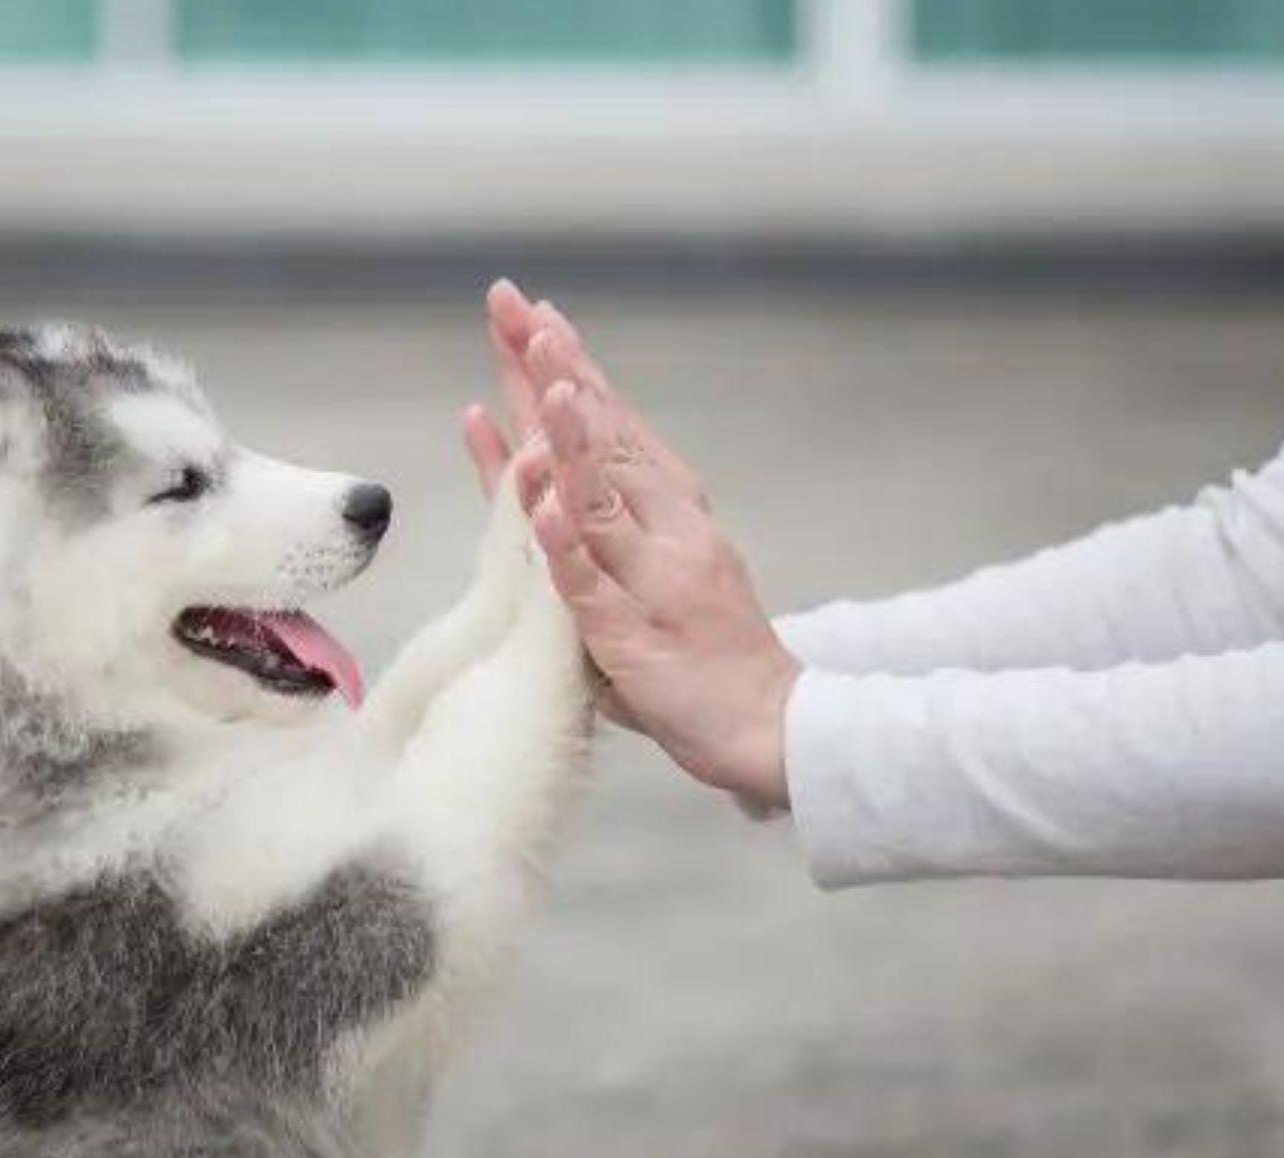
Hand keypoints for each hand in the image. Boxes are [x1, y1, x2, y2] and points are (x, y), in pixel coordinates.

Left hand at [466, 280, 802, 813]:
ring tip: (542, 380)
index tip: (531, 311)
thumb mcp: (645, 562)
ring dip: (570, 438)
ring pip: (601, 498)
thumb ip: (590, 511)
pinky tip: (542, 506)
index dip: (567, 366)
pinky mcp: (634, 634)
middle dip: (554, 371)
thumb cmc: (697, 644)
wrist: (767, 723)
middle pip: (599, 438)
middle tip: (515, 308)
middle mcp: (666, 526)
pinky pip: (593, 586)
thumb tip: (532, 452)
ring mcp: (651, 578)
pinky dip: (567, 545)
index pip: (608, 422)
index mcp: (667, 506)